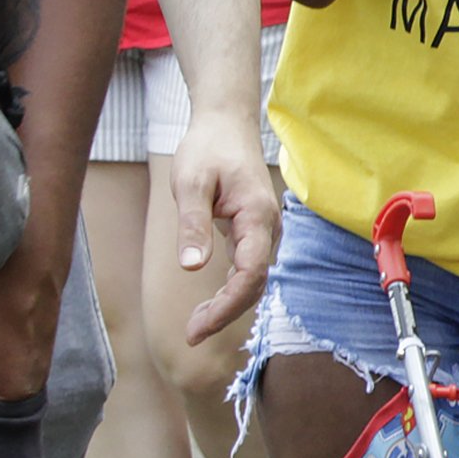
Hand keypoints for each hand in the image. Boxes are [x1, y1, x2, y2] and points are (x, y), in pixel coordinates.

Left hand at [166, 104, 279, 343]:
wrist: (226, 124)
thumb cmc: (208, 148)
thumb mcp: (190, 183)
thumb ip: (193, 224)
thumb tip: (192, 268)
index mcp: (257, 216)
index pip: (250, 274)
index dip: (227, 306)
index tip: (197, 327)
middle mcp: (268, 228)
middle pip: (255, 284)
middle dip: (225, 313)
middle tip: (190, 334)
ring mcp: (264, 230)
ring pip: (254, 279)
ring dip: (228, 305)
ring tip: (195, 325)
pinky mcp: (255, 231)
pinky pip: (249, 269)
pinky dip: (231, 291)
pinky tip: (210, 303)